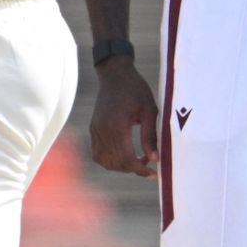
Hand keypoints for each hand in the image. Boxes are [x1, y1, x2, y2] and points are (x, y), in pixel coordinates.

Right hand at [88, 58, 159, 177]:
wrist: (115, 74)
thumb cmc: (135, 89)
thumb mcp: (149, 110)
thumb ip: (150, 136)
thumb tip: (154, 159)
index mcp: (117, 125)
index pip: (127, 159)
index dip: (140, 170)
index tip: (153, 173)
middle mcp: (103, 129)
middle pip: (116, 163)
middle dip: (133, 169)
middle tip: (148, 162)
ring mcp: (95, 129)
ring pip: (105, 161)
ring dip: (120, 166)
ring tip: (135, 159)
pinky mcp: (93, 128)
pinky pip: (97, 153)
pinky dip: (109, 160)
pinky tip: (123, 153)